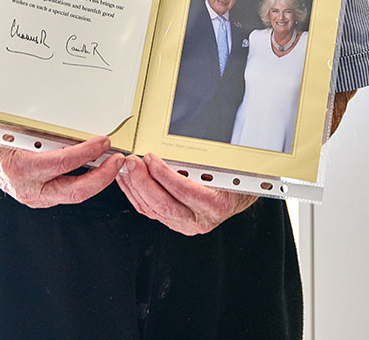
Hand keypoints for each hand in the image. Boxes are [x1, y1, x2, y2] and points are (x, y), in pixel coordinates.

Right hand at [0, 134, 123, 208]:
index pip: (63, 163)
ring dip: (96, 180)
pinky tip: (95, 168)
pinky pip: (65, 190)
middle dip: (102, 178)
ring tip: (112, 163)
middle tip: (118, 161)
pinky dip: (83, 180)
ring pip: (72, 193)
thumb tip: (76, 125)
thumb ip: (43, 131)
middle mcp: (27, 188)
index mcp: (20, 167)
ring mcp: (33, 197)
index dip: (88, 153)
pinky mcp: (39, 198)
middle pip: (75, 191)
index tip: (104, 142)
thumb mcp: (15, 129)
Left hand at [116, 153, 255, 234]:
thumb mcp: (225, 165)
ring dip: (135, 187)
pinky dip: (136, 195)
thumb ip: (202, 160)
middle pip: (163, 204)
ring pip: (153, 209)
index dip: (164, 174)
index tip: (151, 159)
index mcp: (216, 204)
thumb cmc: (235, 178)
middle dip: (143, 181)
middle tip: (133, 162)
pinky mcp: (175, 223)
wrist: (241, 193)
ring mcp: (186, 224)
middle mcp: (200, 219)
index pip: (184, 191)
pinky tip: (129, 182)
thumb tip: (175, 145)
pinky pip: (150, 211)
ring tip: (127, 168)